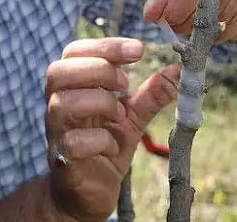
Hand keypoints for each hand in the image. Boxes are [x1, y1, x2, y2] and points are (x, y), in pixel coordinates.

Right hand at [45, 37, 180, 220]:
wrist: (90, 192)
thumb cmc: (106, 145)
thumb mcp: (134, 116)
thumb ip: (152, 93)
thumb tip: (180, 69)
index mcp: (72, 87)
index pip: (75, 51)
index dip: (105, 45)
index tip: (138, 49)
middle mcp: (58, 105)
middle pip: (59, 71)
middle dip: (99, 70)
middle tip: (126, 84)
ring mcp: (56, 133)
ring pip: (63, 104)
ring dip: (99, 103)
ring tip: (119, 114)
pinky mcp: (62, 160)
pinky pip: (72, 142)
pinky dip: (99, 140)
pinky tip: (112, 145)